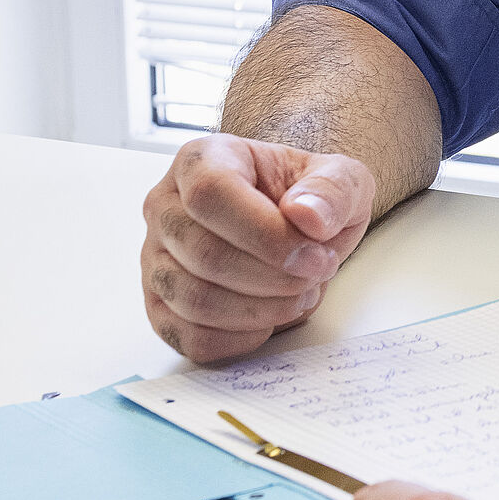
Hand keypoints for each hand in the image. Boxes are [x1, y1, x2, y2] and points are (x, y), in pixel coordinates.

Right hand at [141, 134, 376, 363]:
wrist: (296, 224)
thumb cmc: (308, 198)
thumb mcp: (342, 179)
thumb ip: (333, 189)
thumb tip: (306, 216)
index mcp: (201, 160)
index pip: (211, 195)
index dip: (266, 235)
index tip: (314, 256)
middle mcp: (164, 206)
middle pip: (204, 254)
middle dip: (273, 278)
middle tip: (315, 275)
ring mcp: (155, 258)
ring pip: (194, 300)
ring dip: (260, 310)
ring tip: (299, 295)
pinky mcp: (160, 305)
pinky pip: (189, 336)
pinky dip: (239, 339)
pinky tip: (270, 319)